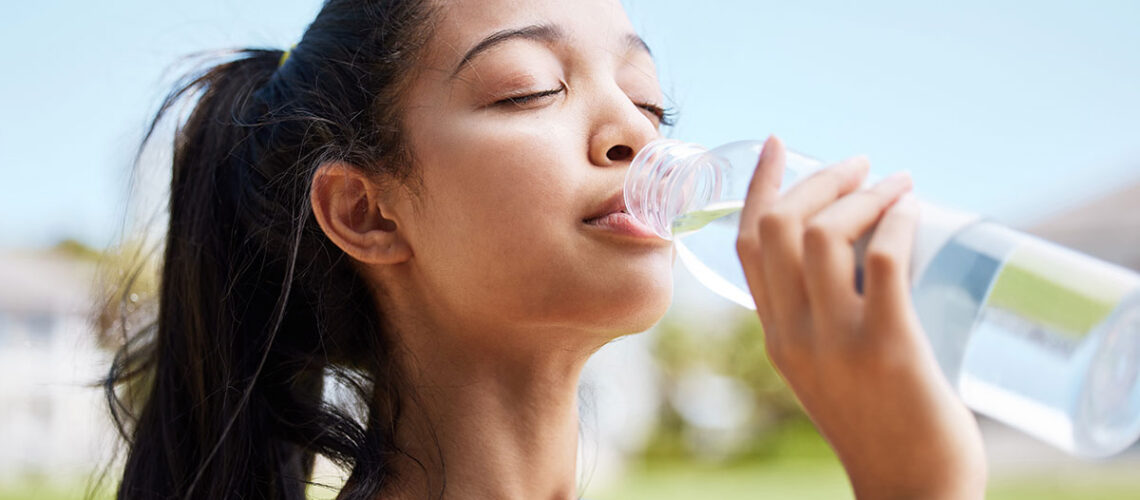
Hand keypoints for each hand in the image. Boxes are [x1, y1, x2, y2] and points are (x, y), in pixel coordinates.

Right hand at [735, 136, 986, 498]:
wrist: (911, 489)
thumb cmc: (882, 424)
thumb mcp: (828, 368)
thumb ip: (823, 316)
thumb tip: (859, 246)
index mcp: (775, 336)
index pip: (747, 244)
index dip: (757, 186)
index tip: (778, 144)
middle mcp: (793, 335)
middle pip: (778, 228)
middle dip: (818, 179)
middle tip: (859, 164)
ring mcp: (837, 342)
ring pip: (823, 235)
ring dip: (862, 194)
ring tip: (895, 183)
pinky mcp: (889, 347)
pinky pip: (881, 261)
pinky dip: (895, 220)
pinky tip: (911, 209)